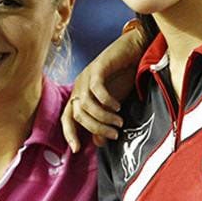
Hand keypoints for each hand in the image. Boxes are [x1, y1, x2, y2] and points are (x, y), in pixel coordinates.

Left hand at [62, 29, 144, 151]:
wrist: (135, 50)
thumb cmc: (123, 77)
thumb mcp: (114, 105)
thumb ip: (105, 121)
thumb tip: (99, 143)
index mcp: (79, 96)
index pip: (67, 118)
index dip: (69, 134)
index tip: (76, 150)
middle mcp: (79, 86)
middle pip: (77, 114)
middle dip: (95, 128)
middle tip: (114, 134)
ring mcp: (86, 76)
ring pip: (86, 104)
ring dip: (103, 117)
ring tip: (119, 122)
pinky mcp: (97, 68)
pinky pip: (96, 88)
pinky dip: (106, 101)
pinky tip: (117, 106)